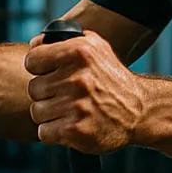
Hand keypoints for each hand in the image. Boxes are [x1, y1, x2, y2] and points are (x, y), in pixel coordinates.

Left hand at [25, 32, 144, 153]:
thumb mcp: (96, 48)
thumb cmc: (112, 78)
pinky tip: (72, 125)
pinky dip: (55, 132)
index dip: (40, 68)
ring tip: (71, 110)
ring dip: (50, 114)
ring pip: (37, 111)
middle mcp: (77, 78)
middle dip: (48, 93)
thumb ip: (65, 40)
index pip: (32, 60)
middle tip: (67, 95)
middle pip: (34, 88)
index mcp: (79, 52)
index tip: (52, 73)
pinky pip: (45, 132)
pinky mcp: (75, 130)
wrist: (139, 110)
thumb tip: (34, 44)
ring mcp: (76, 106)